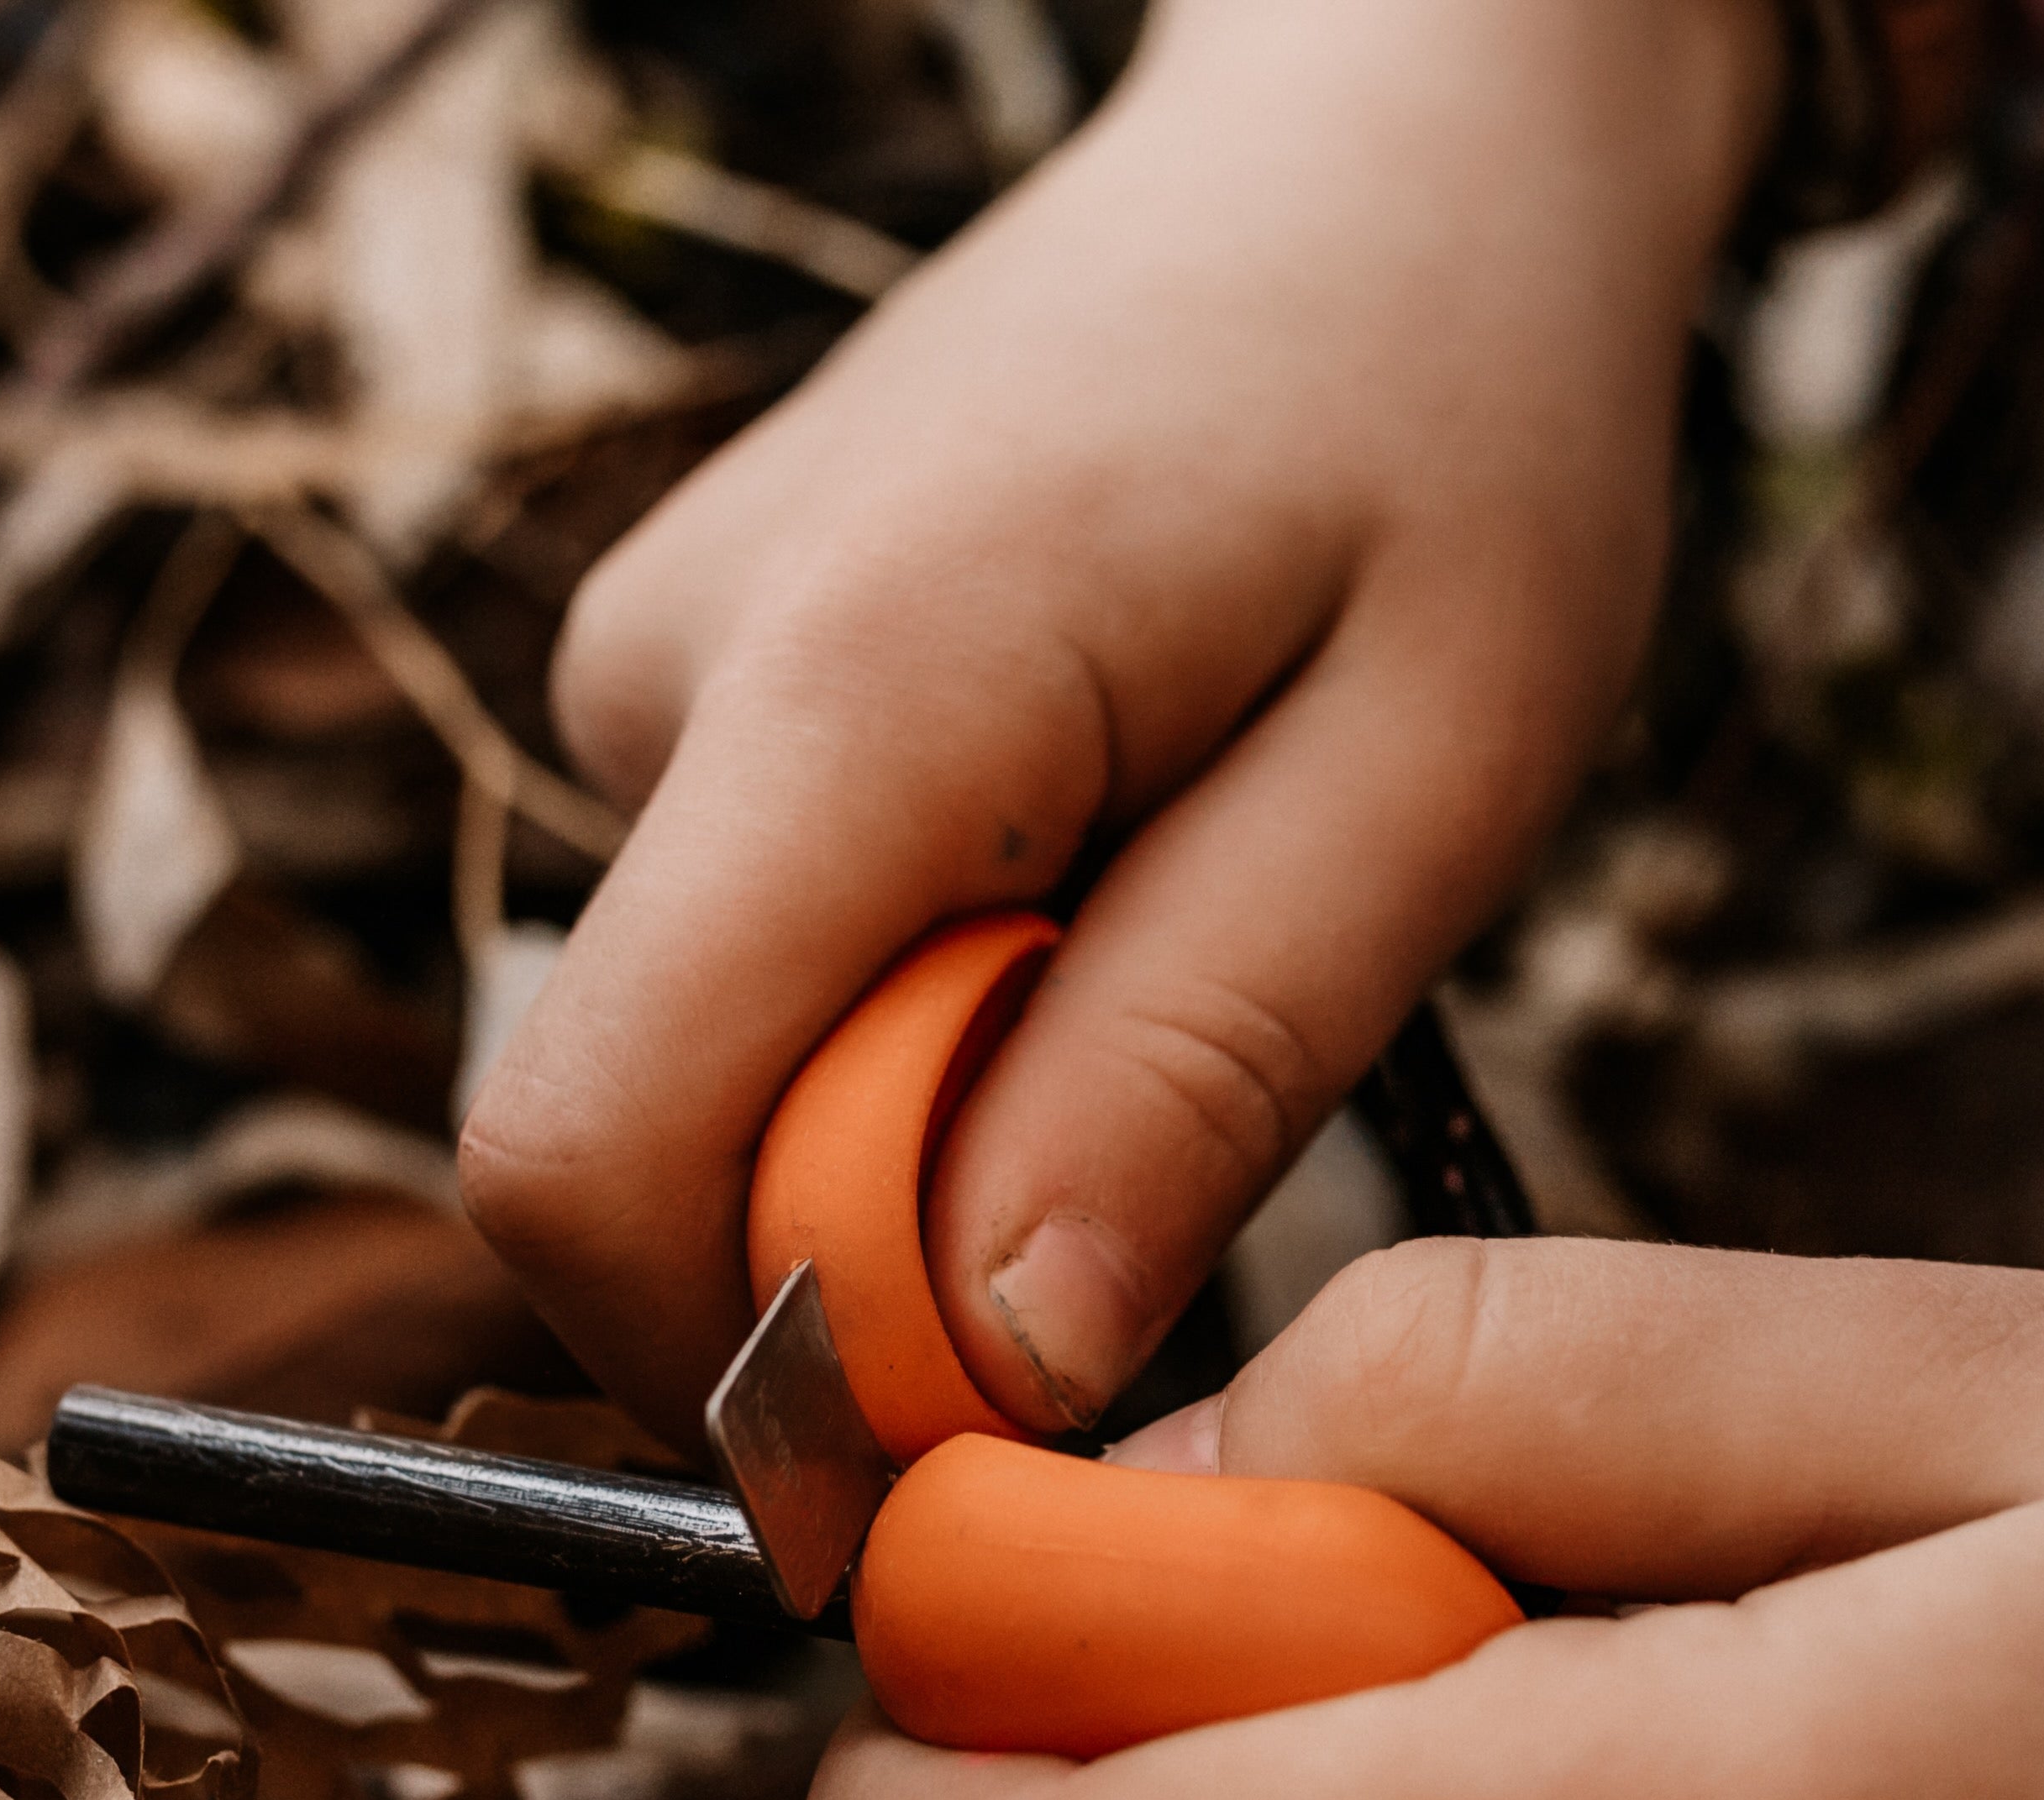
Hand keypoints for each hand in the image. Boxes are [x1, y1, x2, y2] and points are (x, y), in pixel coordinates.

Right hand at [461, 0, 1774, 1435]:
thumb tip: (993, 1377)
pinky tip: (1106, 845)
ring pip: (723, 1080)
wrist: (1379, 141)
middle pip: (651, 1151)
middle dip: (894, 1248)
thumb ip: (1196, 1069)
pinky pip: (761, 980)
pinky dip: (929, 1008)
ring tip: (1177, 906)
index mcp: (844, 686)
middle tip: (1187, 1114)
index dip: (765, 1371)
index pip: (588, 1155)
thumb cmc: (1455, 412)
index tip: (1018, 1415)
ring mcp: (645, 678)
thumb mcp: (1436, 770)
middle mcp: (667, 676)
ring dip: (938, 1111)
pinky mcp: (680, 699)